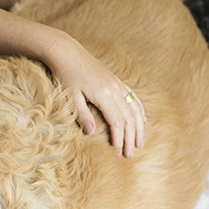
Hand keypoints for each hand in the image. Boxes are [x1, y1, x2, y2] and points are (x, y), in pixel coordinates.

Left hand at [47, 37, 146, 157]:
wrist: (67, 52)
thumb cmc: (65, 75)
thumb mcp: (70, 96)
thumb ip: (81, 114)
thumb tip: (91, 133)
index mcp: (104, 94)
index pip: (117, 122)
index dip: (119, 139)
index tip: (119, 153)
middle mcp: (115, 89)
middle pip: (128, 118)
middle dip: (131, 138)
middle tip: (131, 156)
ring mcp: (118, 84)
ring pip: (134, 109)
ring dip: (138, 128)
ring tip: (140, 143)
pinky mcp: (116, 81)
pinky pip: (133, 97)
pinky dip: (139, 111)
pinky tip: (143, 121)